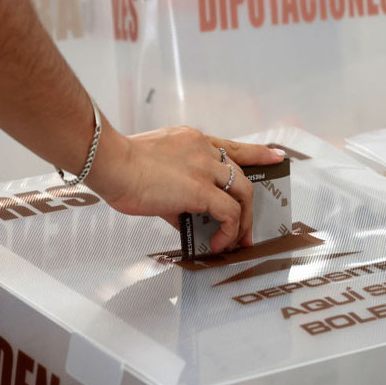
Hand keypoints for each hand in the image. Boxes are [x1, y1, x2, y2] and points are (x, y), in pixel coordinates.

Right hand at [88, 126, 284, 253]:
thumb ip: (174, 191)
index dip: (257, 153)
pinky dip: (229, 231)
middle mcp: (203, 150)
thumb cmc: (120, 168)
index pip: (232, 146)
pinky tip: (217, 244)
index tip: (275, 155)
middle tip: (248, 226)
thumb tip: (182, 218)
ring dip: (243, 220)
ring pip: (244, 192)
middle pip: (242, 173)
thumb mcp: (153, 172)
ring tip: (235, 240)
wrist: (110, 163)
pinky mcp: (201, 190)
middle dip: (250, 202)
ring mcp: (204, 168)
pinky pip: (229, 213)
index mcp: (192, 141)